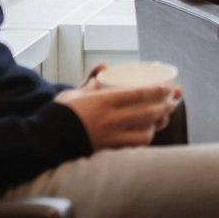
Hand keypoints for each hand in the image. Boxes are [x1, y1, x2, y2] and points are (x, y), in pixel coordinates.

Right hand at [55, 70, 177, 151]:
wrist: (46, 140)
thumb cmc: (61, 113)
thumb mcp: (75, 92)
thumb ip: (93, 80)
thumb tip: (103, 66)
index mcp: (104, 101)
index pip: (139, 94)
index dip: (158, 91)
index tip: (169, 87)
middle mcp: (110, 119)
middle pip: (147, 113)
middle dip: (165, 107)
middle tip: (172, 102)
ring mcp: (110, 137)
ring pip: (144, 133)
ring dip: (156, 125)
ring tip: (161, 119)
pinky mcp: (107, 150)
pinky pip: (132, 147)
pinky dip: (142, 140)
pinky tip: (146, 134)